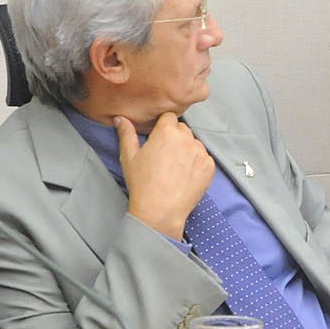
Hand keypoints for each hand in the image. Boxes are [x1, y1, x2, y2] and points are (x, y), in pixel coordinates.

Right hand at [118, 113, 214, 239]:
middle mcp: (186, 138)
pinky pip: (204, 158)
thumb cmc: (143, 184)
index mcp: (166, 131)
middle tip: (165, 156)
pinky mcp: (209, 166)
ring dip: (187, 150)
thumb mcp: (129, 157)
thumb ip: (126, 134)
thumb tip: (120, 119)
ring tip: (175, 168)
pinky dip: (197, 164)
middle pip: (183, 129)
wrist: (161, 210)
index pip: (169, 118)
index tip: (158, 140)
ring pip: (194, 143)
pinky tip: (185, 176)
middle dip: (175, 138)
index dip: (163, 128)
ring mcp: (200, 152)